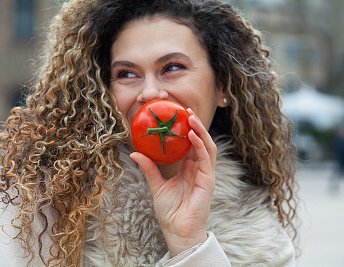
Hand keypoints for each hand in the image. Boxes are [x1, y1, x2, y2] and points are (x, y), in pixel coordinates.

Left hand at [130, 108, 216, 256]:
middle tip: (186, 110)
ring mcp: (205, 174)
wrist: (177, 231)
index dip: (188, 129)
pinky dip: (201, 145)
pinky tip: (192, 135)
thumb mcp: (156, 185)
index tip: (179, 115)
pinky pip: (206, 159)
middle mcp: (199, 169)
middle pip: (201, 141)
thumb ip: (149, 168)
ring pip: (208, 146)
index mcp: (189, 169)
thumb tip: (135, 152)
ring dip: (200, 130)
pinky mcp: (208, 181)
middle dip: (195, 124)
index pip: (191, 144)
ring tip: (191, 117)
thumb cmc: (170, 211)